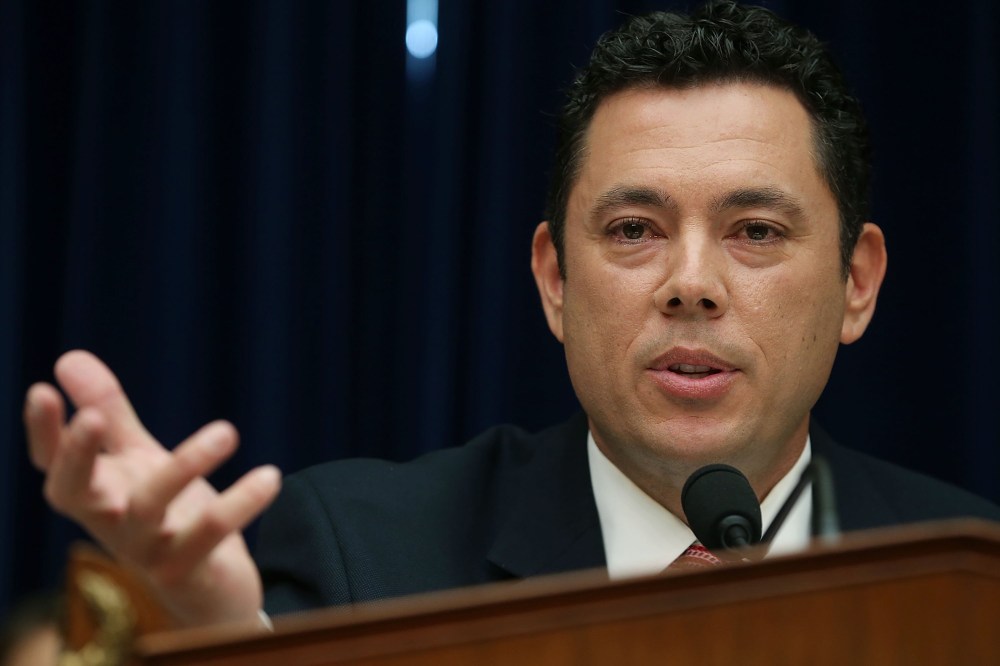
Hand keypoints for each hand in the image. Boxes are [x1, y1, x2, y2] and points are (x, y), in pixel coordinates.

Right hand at [24, 350, 281, 625]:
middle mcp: (109, 521)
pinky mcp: (185, 571)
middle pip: (78, 491)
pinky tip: (270, 476)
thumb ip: (111, 414)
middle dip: (80, 455)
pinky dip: (241, 503)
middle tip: (93, 417)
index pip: (53, 463)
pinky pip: (210, 534)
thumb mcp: (138, 460)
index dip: (43, 432)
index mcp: (94, 492)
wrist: (206, 589)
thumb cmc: (164, 514)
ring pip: (151, 507)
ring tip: (228, 430)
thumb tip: (68, 358)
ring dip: (186, 465)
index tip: (42, 390)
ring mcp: (144, 550)